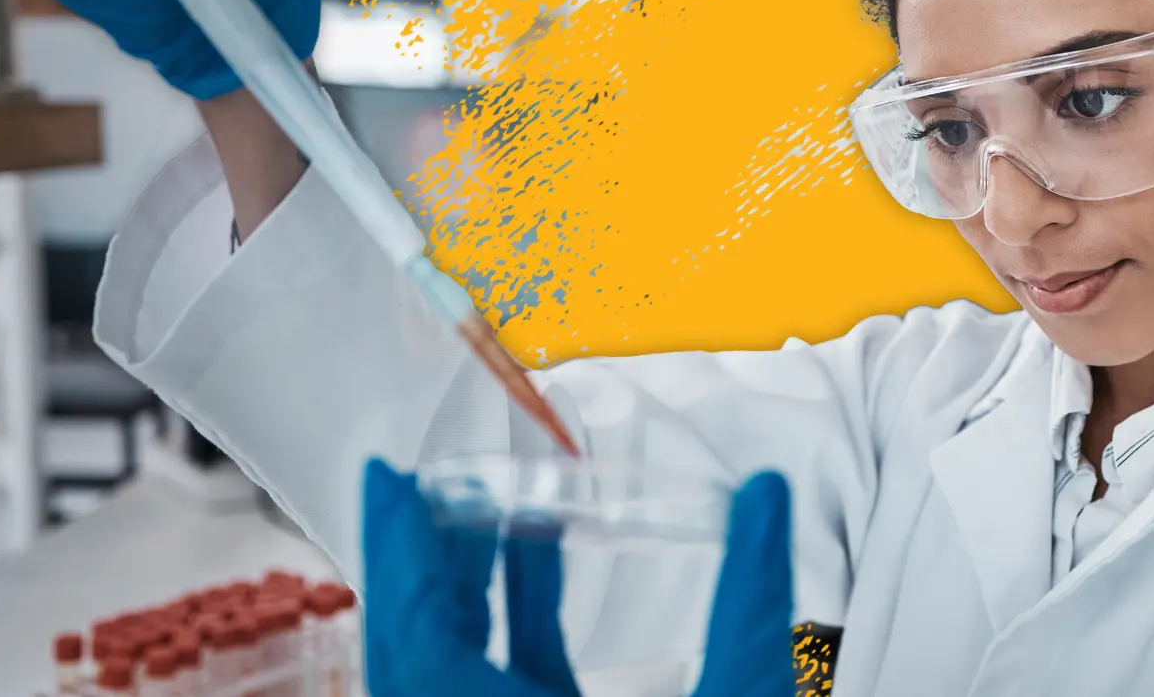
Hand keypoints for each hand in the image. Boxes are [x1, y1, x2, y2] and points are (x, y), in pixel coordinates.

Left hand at [361, 459, 796, 696]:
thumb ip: (753, 601)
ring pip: (451, 675)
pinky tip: (543, 571)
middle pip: (418, 653)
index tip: (386, 479)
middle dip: (425, 561)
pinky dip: (512, 629)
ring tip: (491, 506)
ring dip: (467, 591)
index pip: (416, 638)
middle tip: (430, 480)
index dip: (396, 552)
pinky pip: (498, 693)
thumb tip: (768, 496)